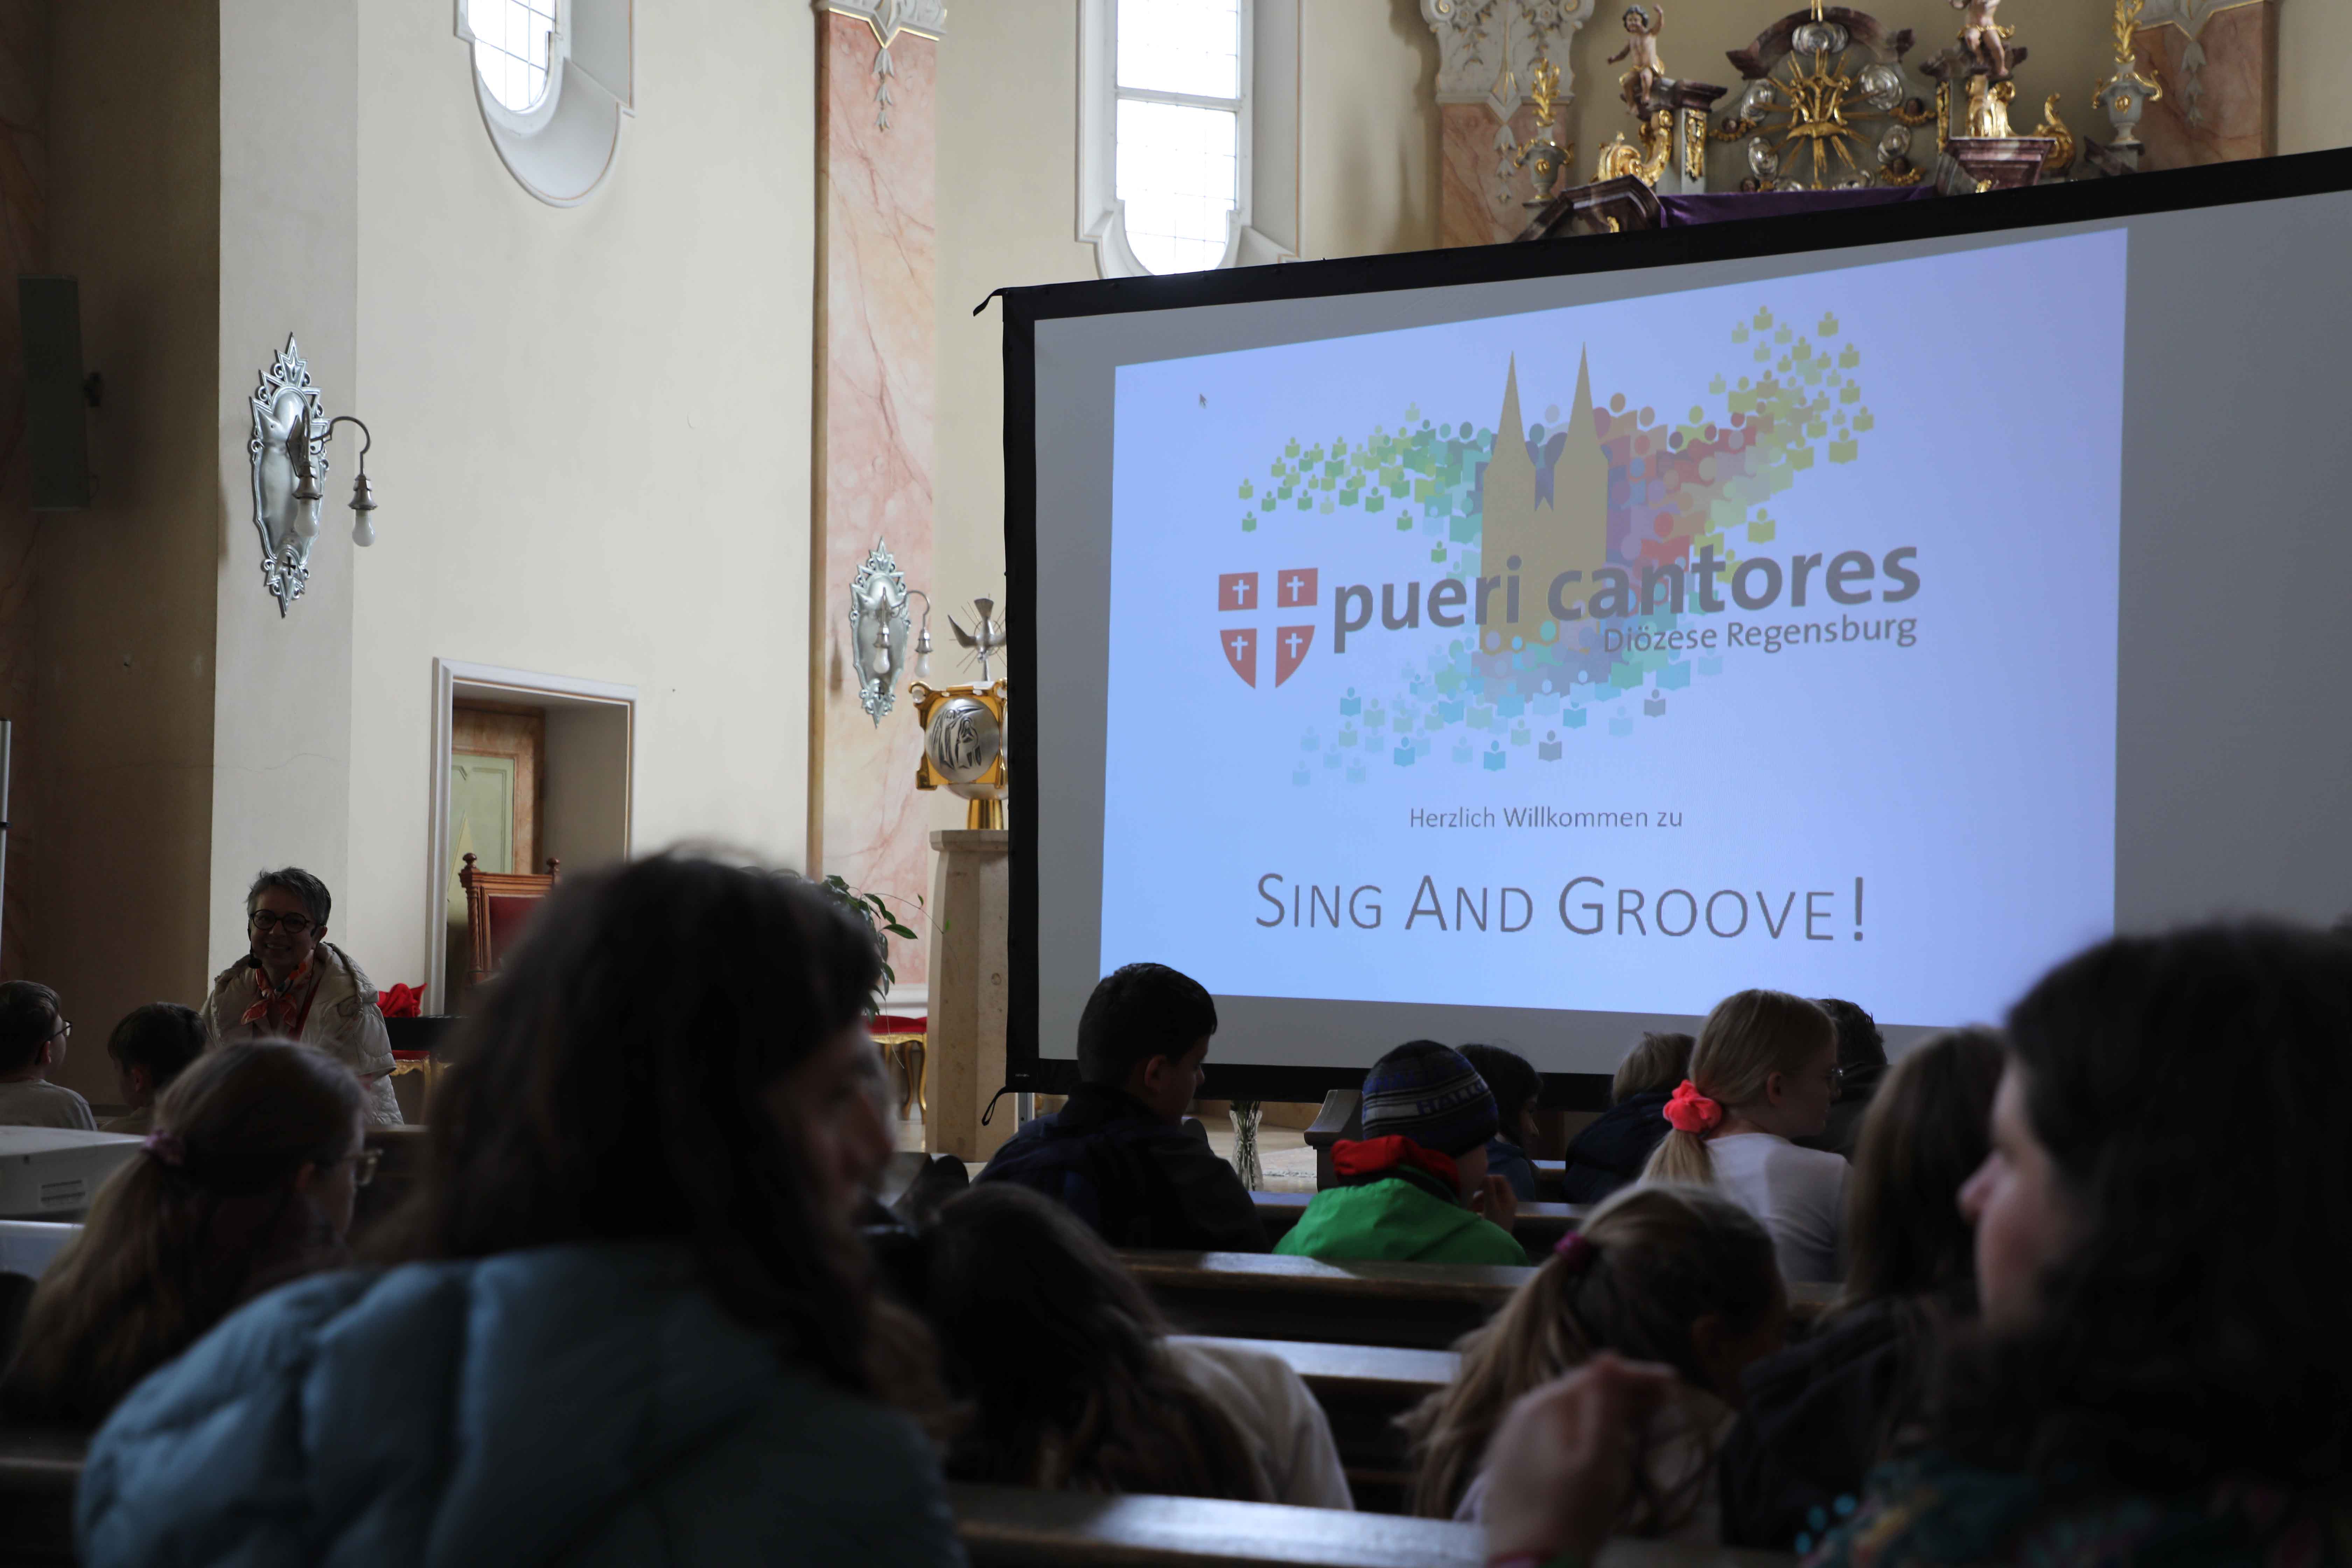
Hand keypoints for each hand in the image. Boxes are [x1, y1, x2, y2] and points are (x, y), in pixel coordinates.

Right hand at [1472, 1173, 1518, 1232]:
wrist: (1497, 1246)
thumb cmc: (1496, 1226)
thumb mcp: (1491, 1208)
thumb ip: (1489, 1192)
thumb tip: (1486, 1175)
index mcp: (1509, 1198)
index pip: (1501, 1180)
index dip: (1490, 1179)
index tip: (1478, 1182)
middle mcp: (1506, 1200)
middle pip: (1493, 1187)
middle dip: (1482, 1190)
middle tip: (1470, 1192)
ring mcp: (1501, 1206)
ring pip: (1488, 1195)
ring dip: (1478, 1198)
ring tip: (1469, 1206)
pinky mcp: (1495, 1212)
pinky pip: (1486, 1203)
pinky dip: (1478, 1205)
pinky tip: (1471, 1210)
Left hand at [1481, 1355, 1681, 1564]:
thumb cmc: (1572, 1517)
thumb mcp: (1598, 1460)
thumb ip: (1604, 1405)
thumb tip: (1608, 1356)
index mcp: (1543, 1404)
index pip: (1598, 1374)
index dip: (1638, 1377)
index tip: (1675, 1382)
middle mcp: (1521, 1413)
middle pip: (1581, 1391)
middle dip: (1624, 1392)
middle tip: (1666, 1401)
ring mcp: (1512, 1439)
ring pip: (1567, 1413)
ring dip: (1604, 1410)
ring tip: (1641, 1418)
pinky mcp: (1510, 1465)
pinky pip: (1552, 1433)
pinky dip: (1581, 1430)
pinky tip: (1601, 1442)